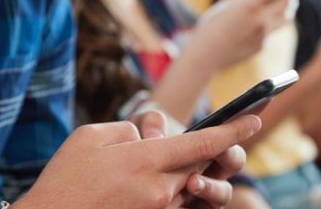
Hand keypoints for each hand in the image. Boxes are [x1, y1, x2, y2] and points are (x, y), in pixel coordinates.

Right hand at [13, 112, 260, 208]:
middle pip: (201, 163)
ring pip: (189, 184)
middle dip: (212, 149)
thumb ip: (128, 130)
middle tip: (219, 136)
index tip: (255, 119)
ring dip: (188, 169)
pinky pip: (175, 202)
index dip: (233, 130)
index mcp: (146, 161)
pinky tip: (156, 180)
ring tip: (162, 162)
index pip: (203, 143)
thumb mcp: (90, 138)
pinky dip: (173, 187)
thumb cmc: (65, 179)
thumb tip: (147, 136)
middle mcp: (161, 189)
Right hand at [183, 0, 290, 69]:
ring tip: (284, 3)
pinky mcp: (261, 46)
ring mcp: (263, 35)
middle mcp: (261, 21)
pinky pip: (271, 31)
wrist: (206, 55)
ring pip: (285, 18)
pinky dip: (270, 23)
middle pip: (288, 3)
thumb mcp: (228, 5)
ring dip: (287, 9)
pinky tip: (258, 23)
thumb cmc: (211, 26)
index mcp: (250, 6)